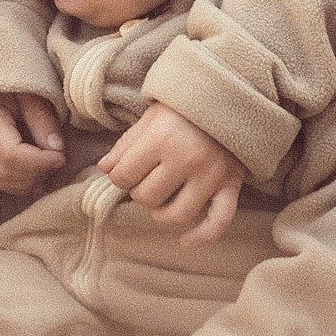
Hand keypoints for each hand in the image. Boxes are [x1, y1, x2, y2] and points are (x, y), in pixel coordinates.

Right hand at [0, 92, 66, 195]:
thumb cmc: (12, 82)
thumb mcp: (30, 93)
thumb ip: (43, 120)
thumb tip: (57, 150)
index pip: (10, 155)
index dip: (39, 162)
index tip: (61, 156)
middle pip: (4, 173)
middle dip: (37, 173)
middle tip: (59, 159)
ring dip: (29, 182)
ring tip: (49, 165)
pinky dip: (20, 183)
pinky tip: (39, 173)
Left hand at [101, 105, 246, 241]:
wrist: (229, 94)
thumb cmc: (184, 106)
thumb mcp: (150, 117)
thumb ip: (126, 144)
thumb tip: (104, 169)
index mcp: (160, 139)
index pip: (124, 177)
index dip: (120, 176)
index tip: (126, 169)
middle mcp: (185, 160)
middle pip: (148, 198)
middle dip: (140, 192)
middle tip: (145, 178)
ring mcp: (210, 175)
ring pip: (177, 214)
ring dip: (162, 213)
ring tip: (160, 201)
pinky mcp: (230, 184)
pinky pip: (218, 221)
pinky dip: (202, 236)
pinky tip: (185, 241)